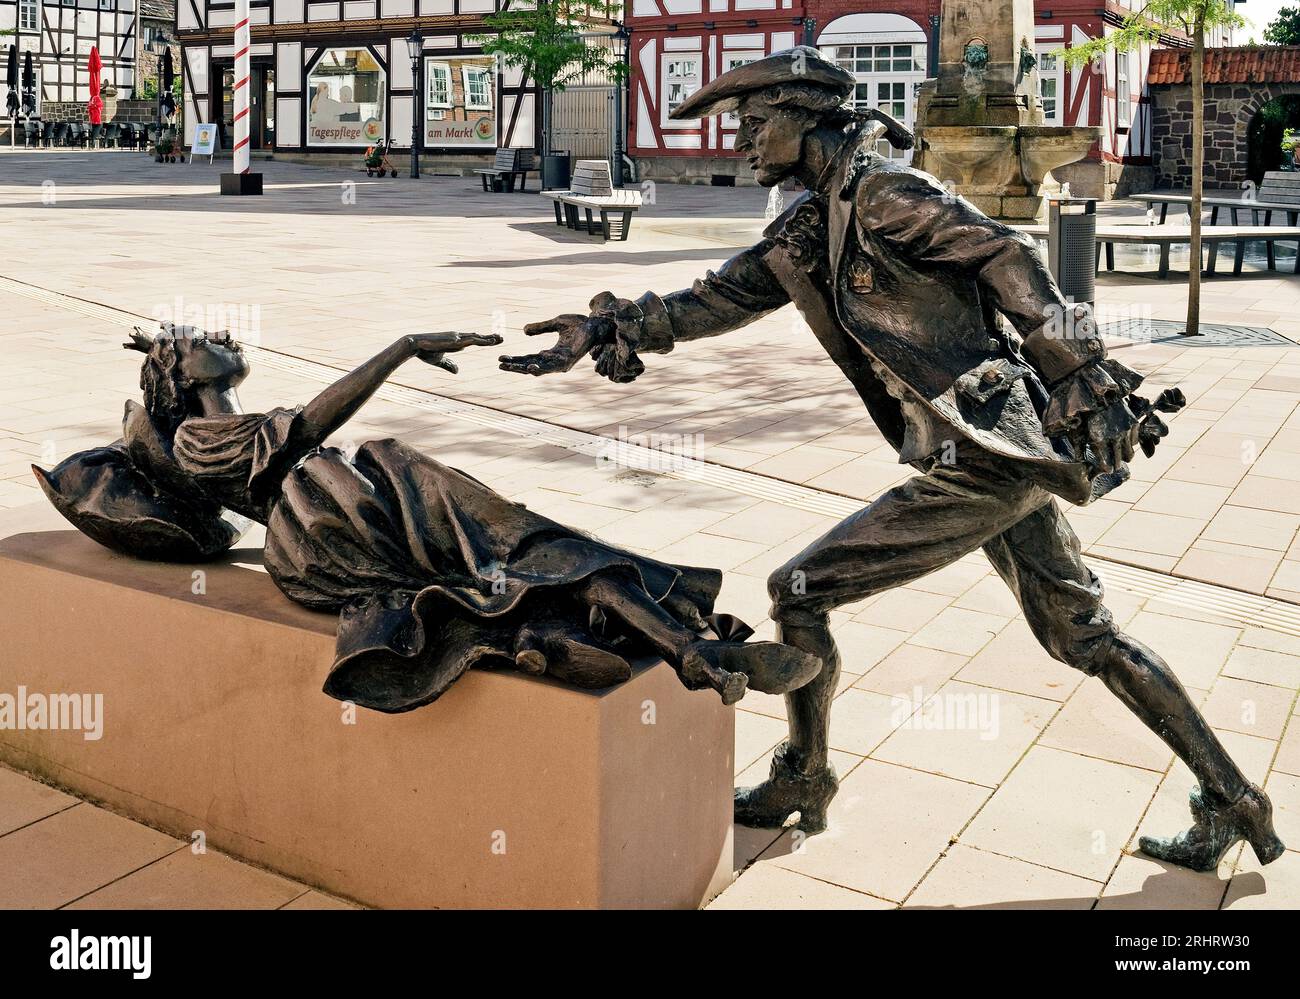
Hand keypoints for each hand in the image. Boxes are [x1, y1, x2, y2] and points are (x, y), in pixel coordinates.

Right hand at [403, 331, 502, 373]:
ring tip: (501, 338)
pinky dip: (483, 340)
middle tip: (501, 337)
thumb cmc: (425, 352)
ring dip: (489, 338)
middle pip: (477, 337)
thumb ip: (449, 365)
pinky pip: (473, 340)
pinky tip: (492, 341)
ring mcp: (457, 337)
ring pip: (477, 338)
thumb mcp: (440, 361)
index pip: (471, 340)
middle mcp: (457, 337)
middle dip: (489, 337)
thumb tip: (458, 371)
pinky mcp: (456, 340)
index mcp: (454, 342)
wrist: (415, 345)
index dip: (482, 341)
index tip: (491, 341)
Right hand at [498, 315, 612, 375]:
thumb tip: (524, 330)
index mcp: (551, 353)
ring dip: (523, 369)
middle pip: (531, 366)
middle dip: (515, 366)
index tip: (501, 358)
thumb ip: (541, 328)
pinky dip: (540, 368)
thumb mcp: (555, 323)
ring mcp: (561, 362)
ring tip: (509, 367)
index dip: (515, 359)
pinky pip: (552, 367)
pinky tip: (529, 367)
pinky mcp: (568, 361)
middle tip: (500, 366)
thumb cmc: (579, 324)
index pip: (529, 358)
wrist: (595, 324)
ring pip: (539, 369)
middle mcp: (555, 360)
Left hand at [1080, 398, 1139, 474]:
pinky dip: (1129, 445)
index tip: (1103, 469)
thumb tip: (1078, 463)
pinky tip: (1122, 442)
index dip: (1104, 469)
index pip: (1106, 465)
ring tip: (1118, 455)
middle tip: (1111, 465)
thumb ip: (1078, 449)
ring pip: (1129, 455)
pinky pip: (1135, 442)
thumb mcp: (1078, 431)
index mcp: (1099, 440)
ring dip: (1123, 457)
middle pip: (1119, 463)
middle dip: (1114, 466)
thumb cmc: (1085, 414)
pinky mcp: (1133, 423)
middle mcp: (1115, 437)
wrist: (1099, 394)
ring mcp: (1126, 430)